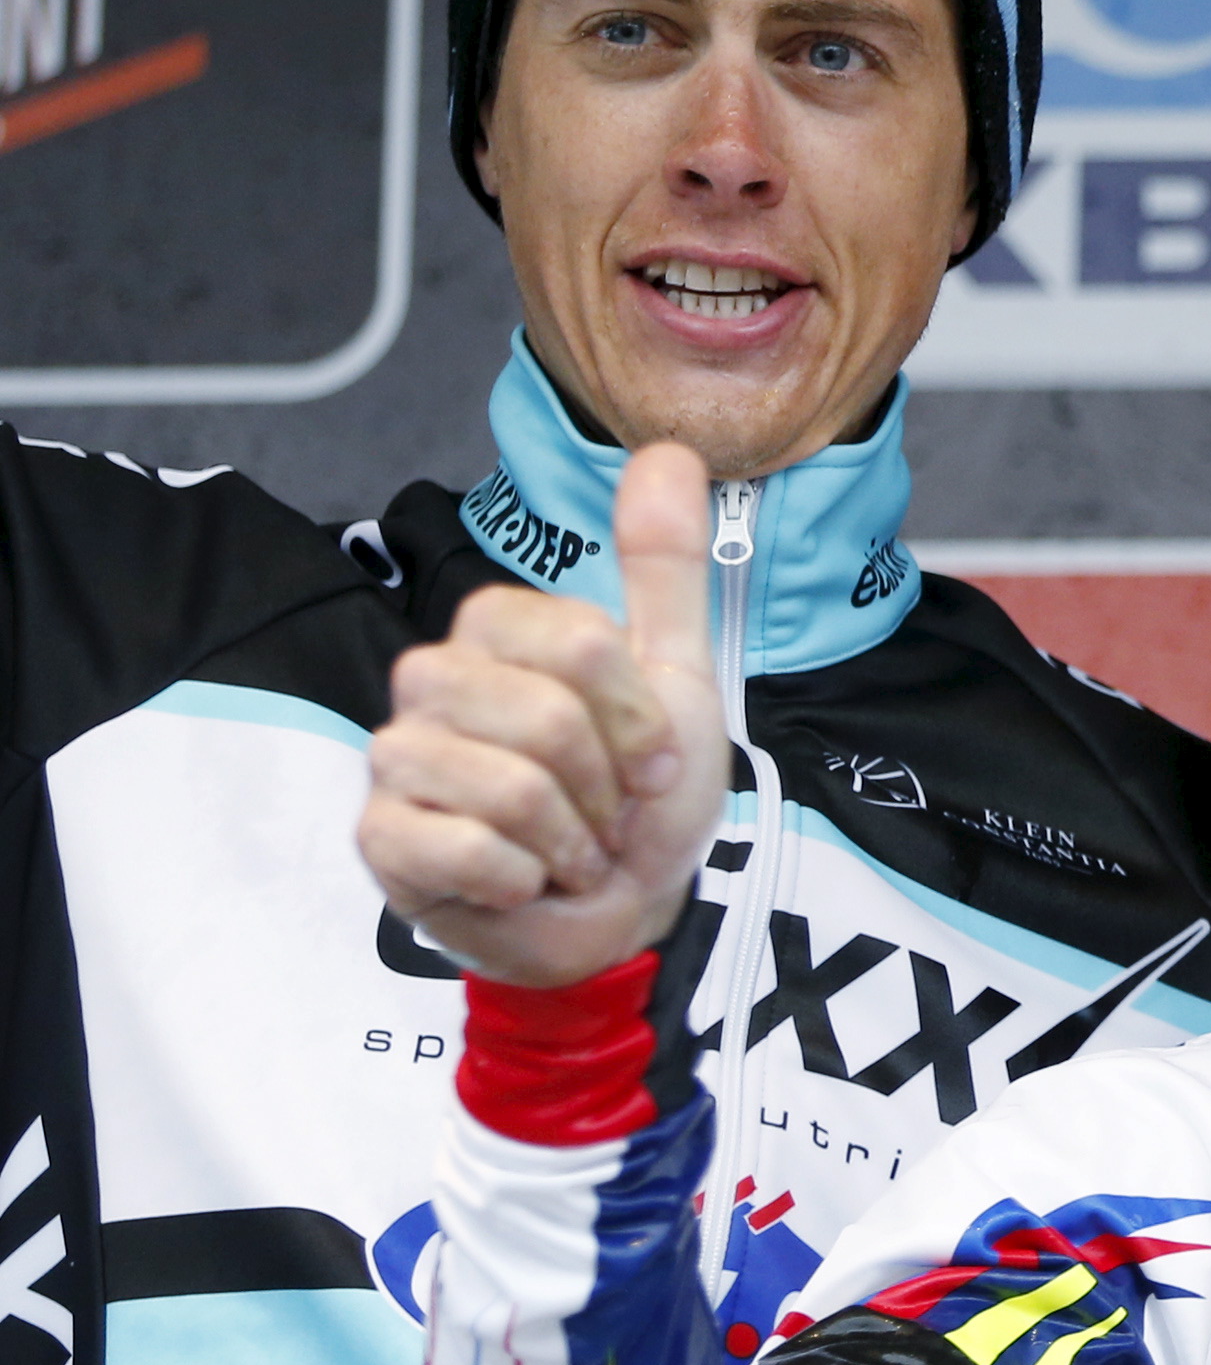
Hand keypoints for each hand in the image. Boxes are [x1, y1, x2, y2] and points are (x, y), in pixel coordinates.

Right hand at [360, 444, 725, 988]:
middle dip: (606, 785)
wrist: (614, 912)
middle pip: (547, 716)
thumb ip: (665, 568)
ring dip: (571, 839)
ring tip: (566, 846)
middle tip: (604, 811)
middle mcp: (432, 680)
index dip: (638, 716)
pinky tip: (520, 880)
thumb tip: (670, 452)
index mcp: (496, 632)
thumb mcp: (676, 676)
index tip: (650, 757)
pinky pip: (468, 850)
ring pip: (511, 786)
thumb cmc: (638, 796)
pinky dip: (524, 880)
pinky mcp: (380, 837)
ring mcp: (396, 758)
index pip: (581, 644)